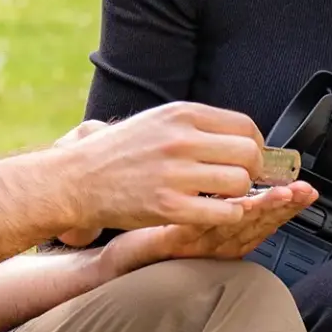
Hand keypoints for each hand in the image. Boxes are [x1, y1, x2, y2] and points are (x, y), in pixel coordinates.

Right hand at [55, 102, 270, 230]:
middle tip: (241, 182)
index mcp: (181, 114)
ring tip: (221, 198)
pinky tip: (212, 213)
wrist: (76, 180)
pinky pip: (223, 212)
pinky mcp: (169, 207)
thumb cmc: (116, 154)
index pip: (245, 126)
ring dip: (238, 195)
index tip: (249, 159)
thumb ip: (196, 127)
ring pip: (240, 183)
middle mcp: (181, 139)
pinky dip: (227, 216)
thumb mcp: (157, 122)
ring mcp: (175, 173)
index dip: (255, 146)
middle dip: (252, 171)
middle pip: (249, 154)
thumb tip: (240, 138)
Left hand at [96, 182, 318, 276]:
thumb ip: (216, 184)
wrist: (115, 246)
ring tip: (283, 196)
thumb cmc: (153, 219)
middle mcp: (217, 239)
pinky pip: (204, 227)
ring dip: (262, 210)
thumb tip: (239, 156)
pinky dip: (223, 217)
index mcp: (225, 226)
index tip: (306, 187)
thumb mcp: (190, 198)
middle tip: (303, 191)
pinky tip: (239, 206)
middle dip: (283, 205)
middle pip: (259, 221)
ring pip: (236, 226)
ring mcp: (196, 243)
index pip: (263, 212)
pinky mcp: (174, 242)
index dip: (286, 202)